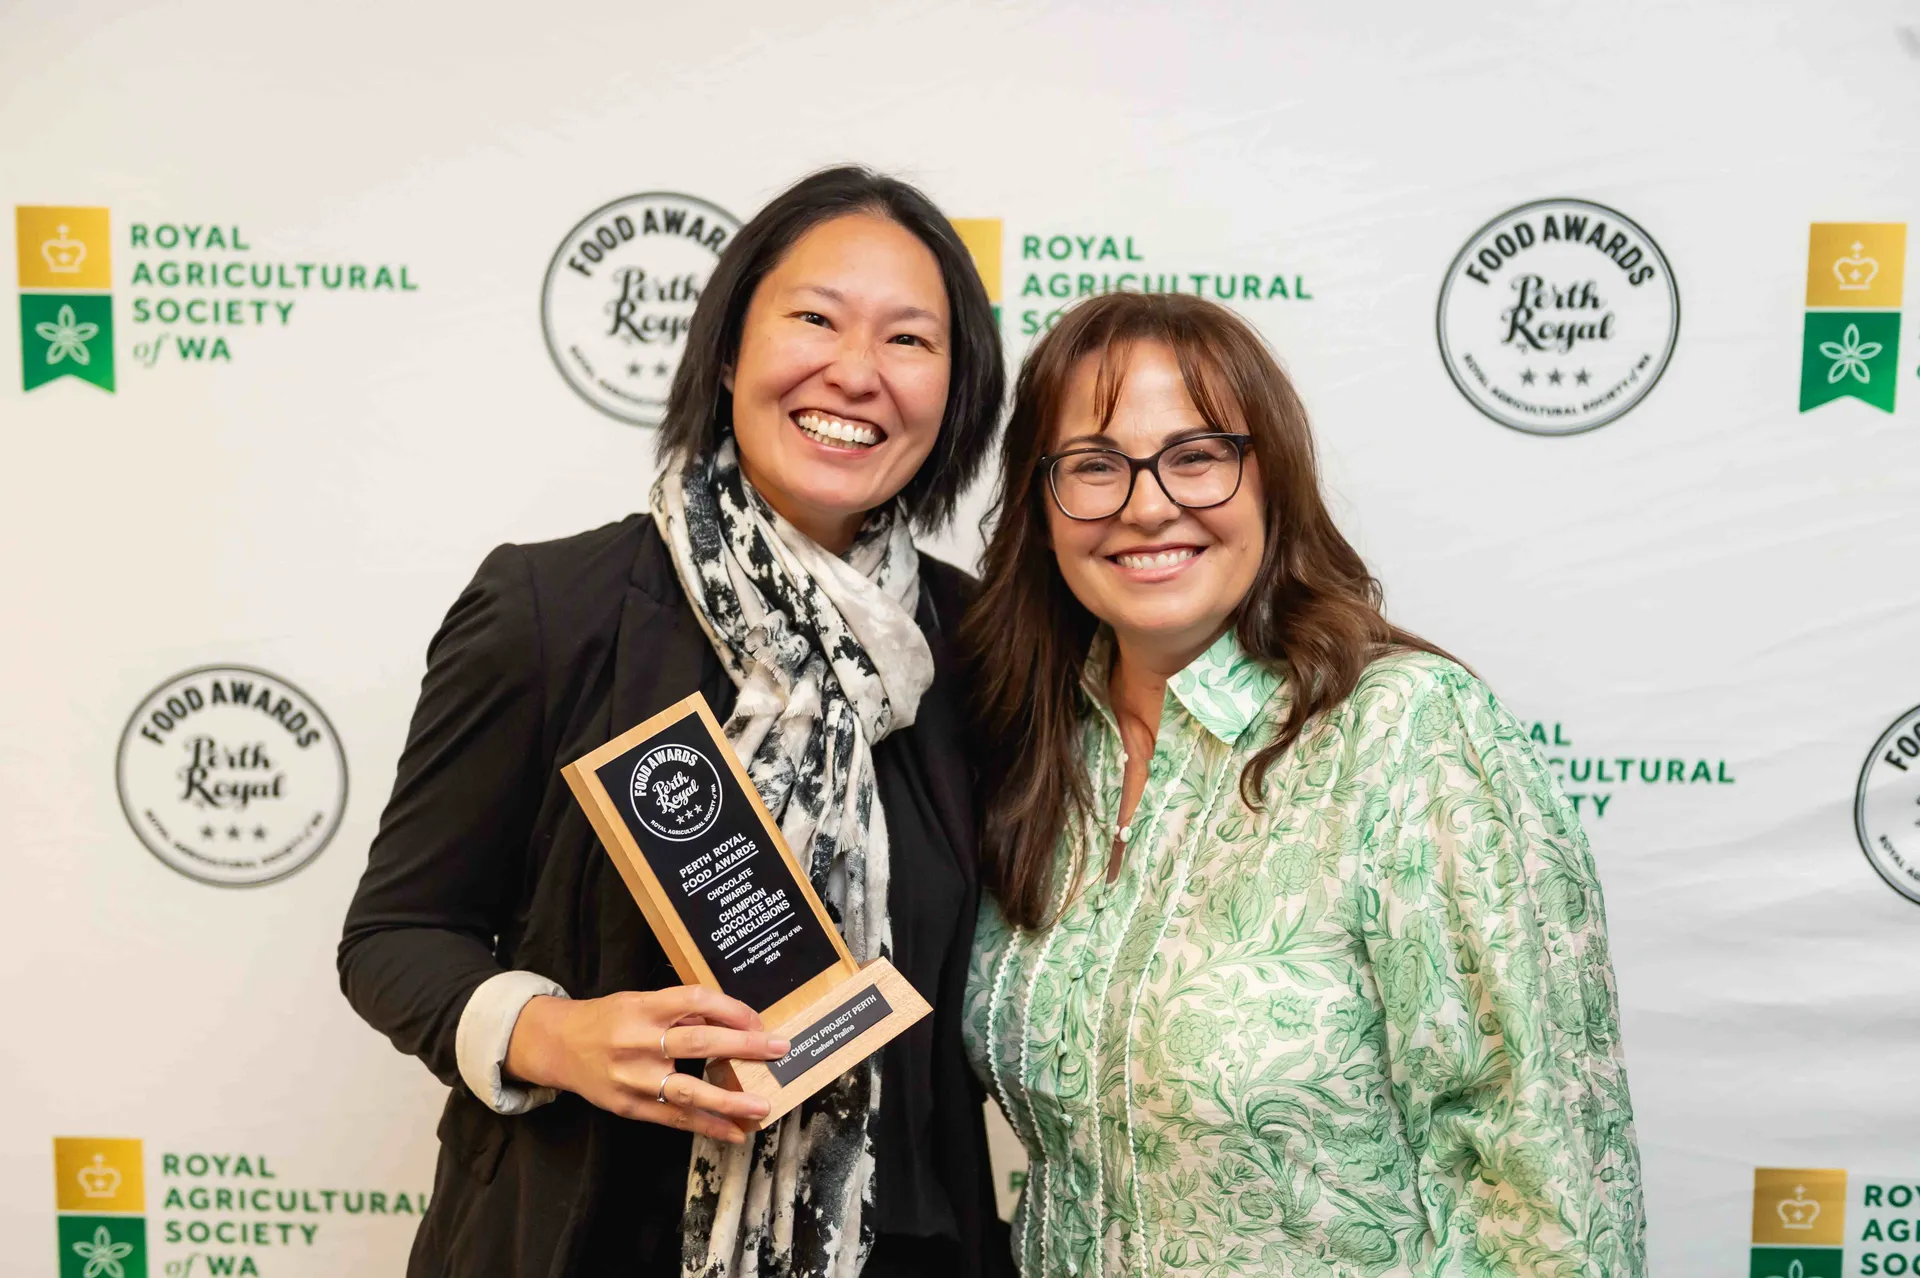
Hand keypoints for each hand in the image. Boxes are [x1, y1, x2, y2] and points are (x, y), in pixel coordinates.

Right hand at [505, 986, 788, 1142]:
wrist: (558, 1046)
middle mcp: (637, 1041)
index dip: (731, 1008)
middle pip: (698, 1042)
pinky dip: (707, 1127)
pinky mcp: (629, 1107)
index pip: (695, 1001)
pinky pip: (674, 1119)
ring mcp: (633, 1078)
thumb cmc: (607, 1019)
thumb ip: (680, 1012)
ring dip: (730, 1101)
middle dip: (744, 1046)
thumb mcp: (640, 1002)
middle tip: (779, 1049)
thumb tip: (731, 1023)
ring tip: (762, 1106)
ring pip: (688, 1091)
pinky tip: (734, 1132)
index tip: (759, 1020)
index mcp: (643, 1007)